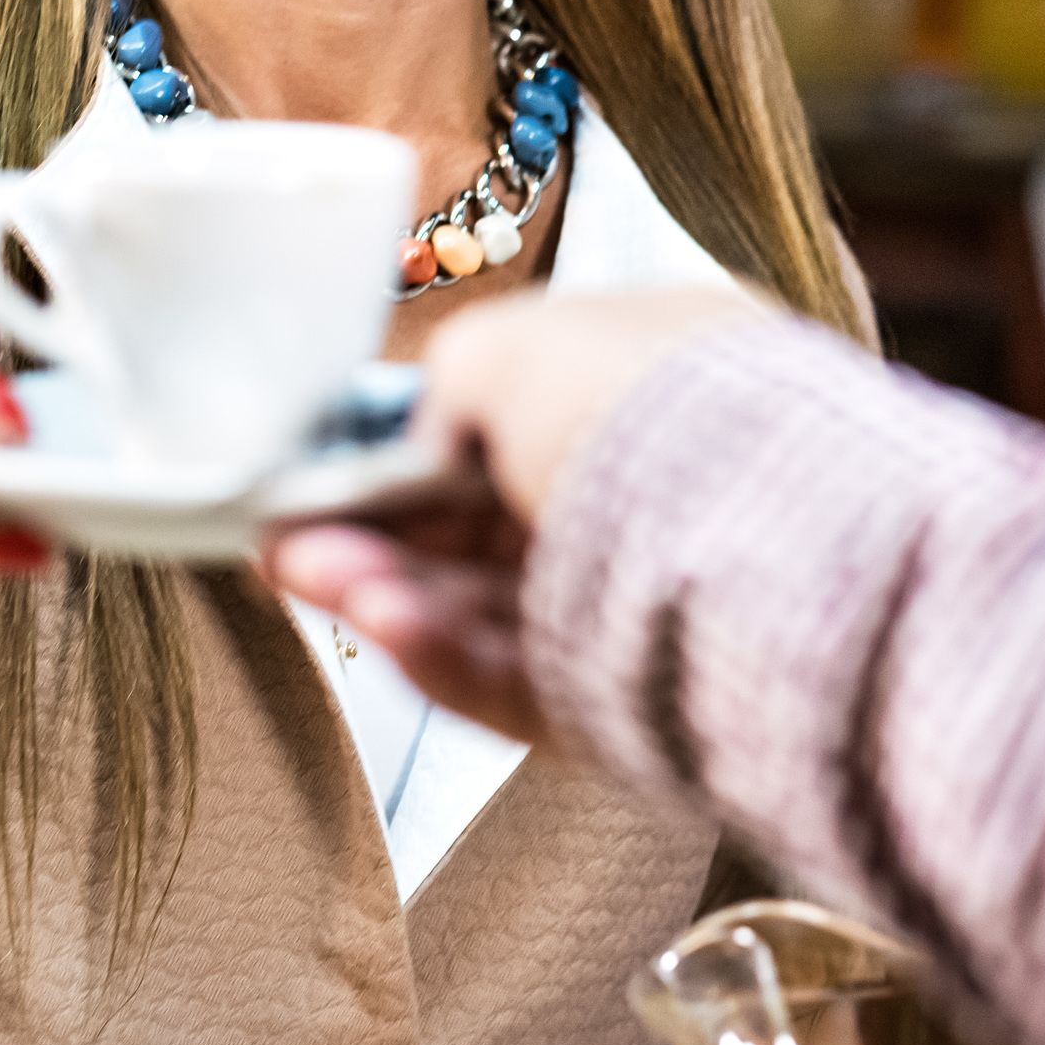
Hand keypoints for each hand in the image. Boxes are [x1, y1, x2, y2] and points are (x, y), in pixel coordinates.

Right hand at [266, 285, 762, 737]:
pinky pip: (528, 680)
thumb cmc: (646, 409)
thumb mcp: (521, 346)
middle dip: (380, 536)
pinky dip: (448, 653)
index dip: (414, 454)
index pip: (525, 426)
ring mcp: (658, 601)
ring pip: (496, 610)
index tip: (324, 476)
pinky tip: (382, 625)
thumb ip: (453, 379)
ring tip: (307, 579)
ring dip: (391, 594)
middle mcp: (669, 492)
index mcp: (666, 385)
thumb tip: (426, 437)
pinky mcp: (640, 699)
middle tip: (282, 545)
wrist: (762, 532)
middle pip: (495, 530)